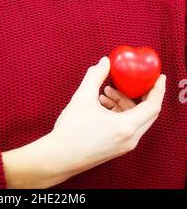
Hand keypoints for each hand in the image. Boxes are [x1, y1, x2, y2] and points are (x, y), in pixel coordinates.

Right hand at [48, 56, 165, 179]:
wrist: (59, 156)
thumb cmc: (71, 130)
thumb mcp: (83, 97)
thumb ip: (95, 76)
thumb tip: (105, 62)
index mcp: (126, 126)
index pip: (152, 106)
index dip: (158, 89)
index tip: (159, 77)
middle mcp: (130, 138)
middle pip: (146, 112)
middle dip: (139, 93)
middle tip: (133, 79)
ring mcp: (124, 144)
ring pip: (135, 118)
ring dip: (125, 101)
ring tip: (105, 91)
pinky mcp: (117, 147)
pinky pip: (127, 126)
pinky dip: (119, 111)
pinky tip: (102, 102)